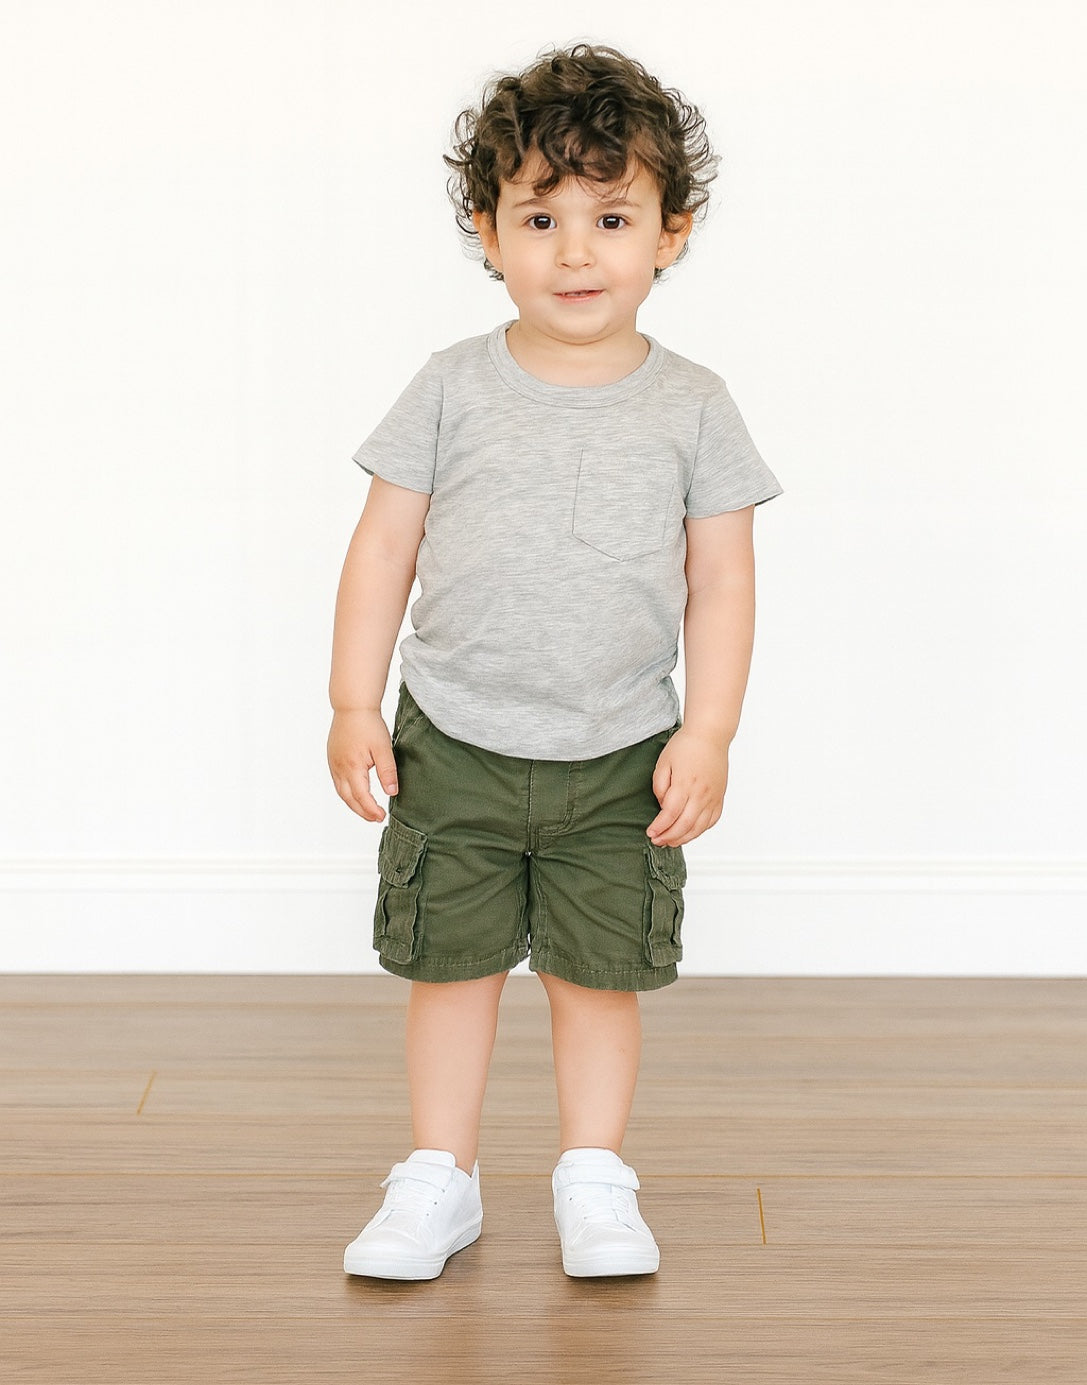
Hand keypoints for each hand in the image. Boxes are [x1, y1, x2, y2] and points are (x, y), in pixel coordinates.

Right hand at [327, 709, 397, 821]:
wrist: (352, 707)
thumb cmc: (368, 724)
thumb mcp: (383, 748)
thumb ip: (387, 772)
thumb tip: (392, 793)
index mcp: (352, 767)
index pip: (361, 797)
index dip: (371, 810)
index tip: (382, 817)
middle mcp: (339, 769)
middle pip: (348, 799)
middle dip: (362, 811)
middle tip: (375, 818)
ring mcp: (333, 764)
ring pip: (341, 792)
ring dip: (353, 804)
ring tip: (367, 810)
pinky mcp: (333, 758)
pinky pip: (338, 782)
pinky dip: (347, 792)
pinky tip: (356, 793)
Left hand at [647, 727, 729, 846]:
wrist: (710, 735)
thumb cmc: (685, 746)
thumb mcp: (663, 762)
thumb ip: (659, 786)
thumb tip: (662, 806)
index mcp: (685, 784)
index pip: (670, 814)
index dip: (659, 827)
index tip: (650, 832)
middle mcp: (701, 794)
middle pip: (684, 825)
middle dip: (669, 837)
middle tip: (657, 841)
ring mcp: (713, 797)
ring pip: (699, 827)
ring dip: (684, 838)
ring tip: (671, 841)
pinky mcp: (720, 797)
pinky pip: (711, 821)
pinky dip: (700, 830)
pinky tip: (689, 832)